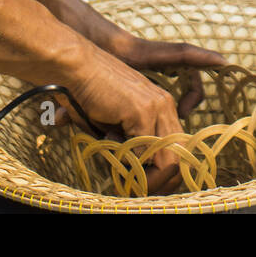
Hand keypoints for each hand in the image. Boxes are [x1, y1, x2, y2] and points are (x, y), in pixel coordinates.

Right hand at [60, 32, 226, 193]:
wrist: (76, 68)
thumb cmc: (89, 95)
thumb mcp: (115, 124)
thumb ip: (131, 145)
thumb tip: (136, 175)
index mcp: (163, 105)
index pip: (179, 148)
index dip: (165, 172)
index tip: (147, 183)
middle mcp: (166, 105)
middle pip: (179, 158)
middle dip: (161, 181)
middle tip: (138, 188)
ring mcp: (157, 107)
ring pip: (167, 160)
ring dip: (147, 177)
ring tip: (127, 178)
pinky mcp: (142, 111)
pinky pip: (143, 152)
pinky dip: (129, 162)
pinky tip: (114, 153)